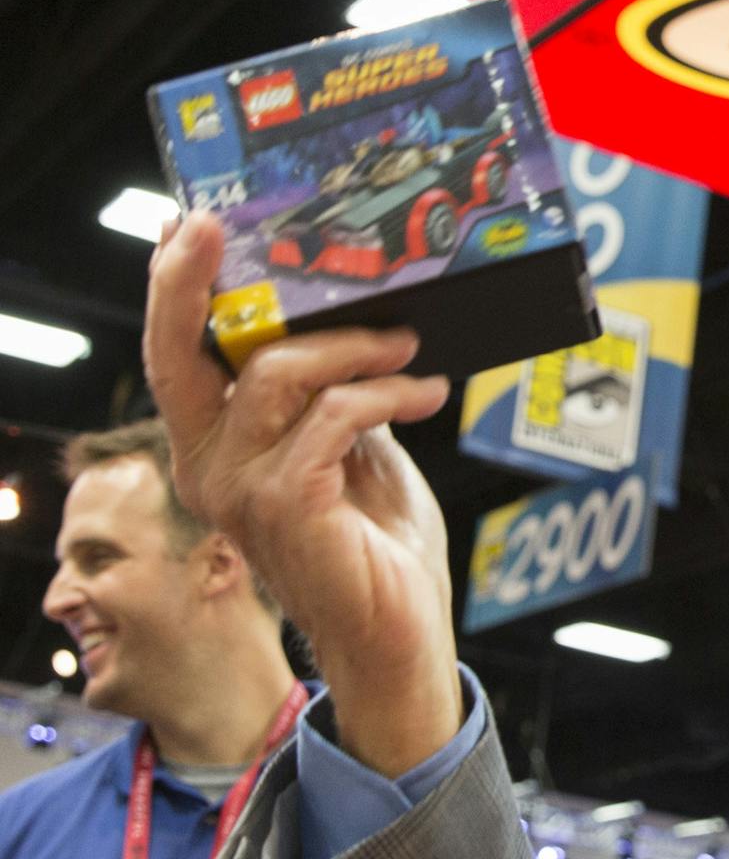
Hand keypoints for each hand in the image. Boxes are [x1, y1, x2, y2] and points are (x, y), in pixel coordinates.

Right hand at [144, 210, 463, 775]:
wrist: (400, 633)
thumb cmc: (376, 544)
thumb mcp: (354, 449)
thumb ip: (336, 394)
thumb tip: (356, 319)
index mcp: (217, 448)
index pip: (175, 356)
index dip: (174, 288)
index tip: (190, 225)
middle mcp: (210, 467)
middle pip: (181, 352)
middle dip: (197, 281)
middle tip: (230, 228)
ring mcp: (240, 489)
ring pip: (280, 373)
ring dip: (357, 346)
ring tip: (410, 348)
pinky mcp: (285, 506)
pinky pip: (332, 415)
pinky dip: (387, 392)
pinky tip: (424, 393)